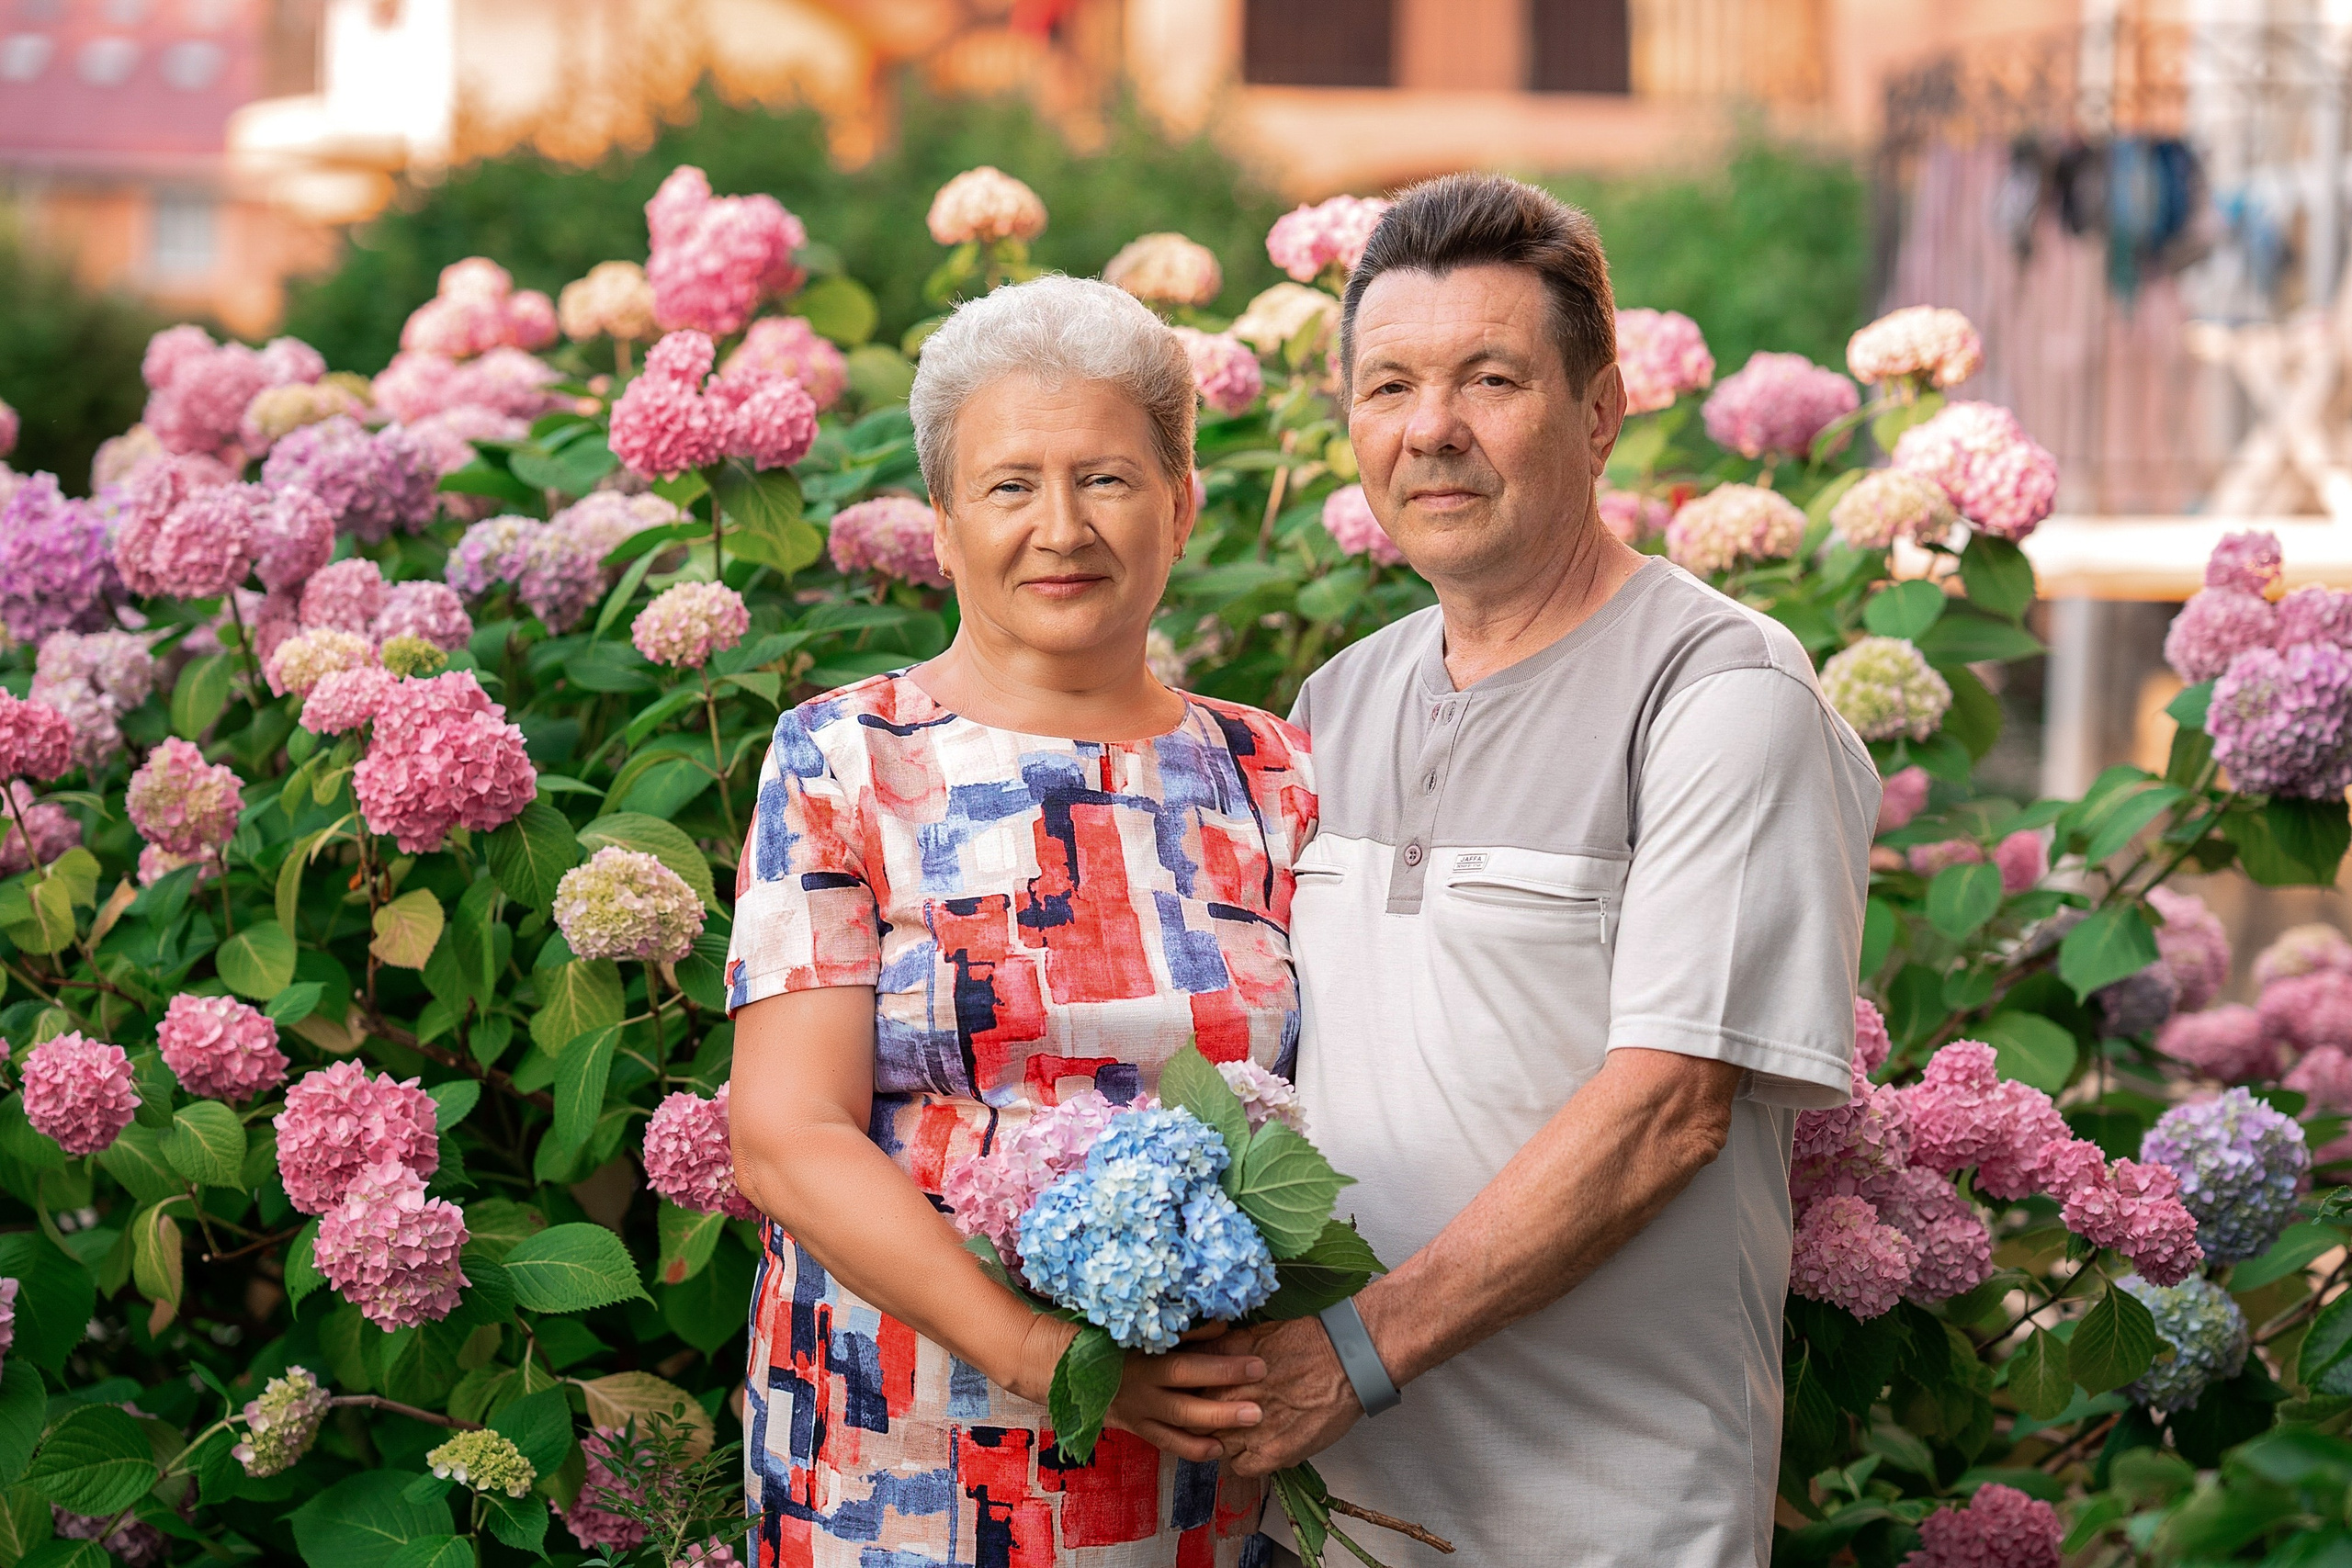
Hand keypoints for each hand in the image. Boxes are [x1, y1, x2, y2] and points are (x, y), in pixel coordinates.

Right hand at [1106, 1327, 1266, 1461]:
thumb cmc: (1119, 1338)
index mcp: (1144, 1359)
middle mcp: (1141, 1389)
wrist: (1075, 1365)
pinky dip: (1192, 1448)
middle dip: (1223, 1407)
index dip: (1221, 1368)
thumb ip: (1185, 1331)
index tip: (1257, 1366)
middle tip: (1258, 1409)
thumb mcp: (1147, 1329)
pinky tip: (1218, 1450)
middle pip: (1184, 1403)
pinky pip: (1166, 1442)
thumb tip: (1222, 1326)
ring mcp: (1137, 1411)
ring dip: (1213, 1425)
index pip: (1186, 1367)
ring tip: (1249, 1423)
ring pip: (1177, 1424)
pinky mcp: (1136, 1426)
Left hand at [1203, 1316, 1362, 1475]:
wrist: (1346, 1360)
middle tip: (1220, 1417)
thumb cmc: (1306, 1341)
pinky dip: (1245, 1461)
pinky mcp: (1272, 1453)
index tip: (1200, 1398)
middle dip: (1203, 1419)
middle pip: (1194, 1421)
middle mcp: (1227, 1399)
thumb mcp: (1253, 1334)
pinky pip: (1240, 1468)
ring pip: (1214, 1447)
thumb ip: (1220, 1349)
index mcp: (1220, 1369)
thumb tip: (1197, 1355)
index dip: (1192, 1396)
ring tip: (1242, 1432)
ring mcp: (1248, 1429)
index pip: (1184, 1391)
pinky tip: (1256, 1448)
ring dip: (1224, 1441)